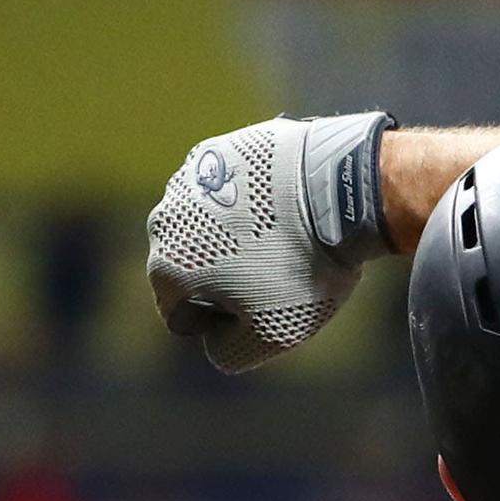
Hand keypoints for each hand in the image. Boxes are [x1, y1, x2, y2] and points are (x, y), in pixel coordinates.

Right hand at [144, 111, 394, 373]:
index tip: (260, 308)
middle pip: (189, 265)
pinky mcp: (221, 147)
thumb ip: (229, 353)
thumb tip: (213, 341)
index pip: (180, 314)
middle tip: (273, 273)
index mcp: (165, 266)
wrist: (335, 191)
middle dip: (221, 275)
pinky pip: (229, 186)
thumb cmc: (301, 269)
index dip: (220, 322)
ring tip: (281, 237)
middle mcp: (164, 218)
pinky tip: (283, 205)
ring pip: (206, 223)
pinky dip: (248, 199)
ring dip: (233, 234)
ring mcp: (190, 176)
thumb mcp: (271, 335)